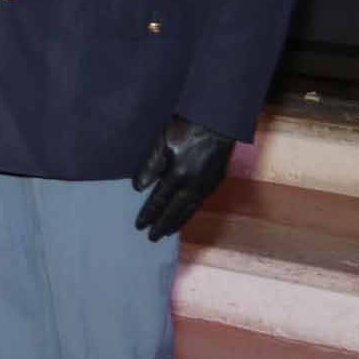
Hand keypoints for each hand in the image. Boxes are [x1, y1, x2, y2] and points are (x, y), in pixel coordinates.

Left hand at [132, 115, 235, 240]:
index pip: (159, 200)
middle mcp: (193, 185)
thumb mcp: (163, 140)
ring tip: (167, 233)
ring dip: (177, 222)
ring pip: (189, 210)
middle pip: (174, 210)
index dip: (149, 213)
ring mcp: (206, 184)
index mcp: (178, 175)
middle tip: (151, 238)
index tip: (139, 225)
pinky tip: (185, 215)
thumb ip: (150, 164)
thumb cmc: (187, 126)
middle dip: (162, 224)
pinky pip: (199, 203)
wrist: (219, 120)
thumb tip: (139, 187)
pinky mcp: (216, 181)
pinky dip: (190, 213)